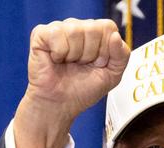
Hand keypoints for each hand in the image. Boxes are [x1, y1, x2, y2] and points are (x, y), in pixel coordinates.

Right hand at [14, 18, 130, 147]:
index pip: (108, 27)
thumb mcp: (112, 76)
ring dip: (74, 55)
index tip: (98, 64)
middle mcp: (78, 27)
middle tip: (81, 66)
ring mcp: (60, 29)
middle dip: (90, 54)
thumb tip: (115, 36)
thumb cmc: (83, 90)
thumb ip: (122, 56)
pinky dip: (59, 53)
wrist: (61, 105)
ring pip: (75, 30)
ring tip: (68, 63)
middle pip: (93, 28)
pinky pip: (56, 34)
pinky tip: (56, 60)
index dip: (105, 50)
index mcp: (96, 34)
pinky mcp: (42, 34)